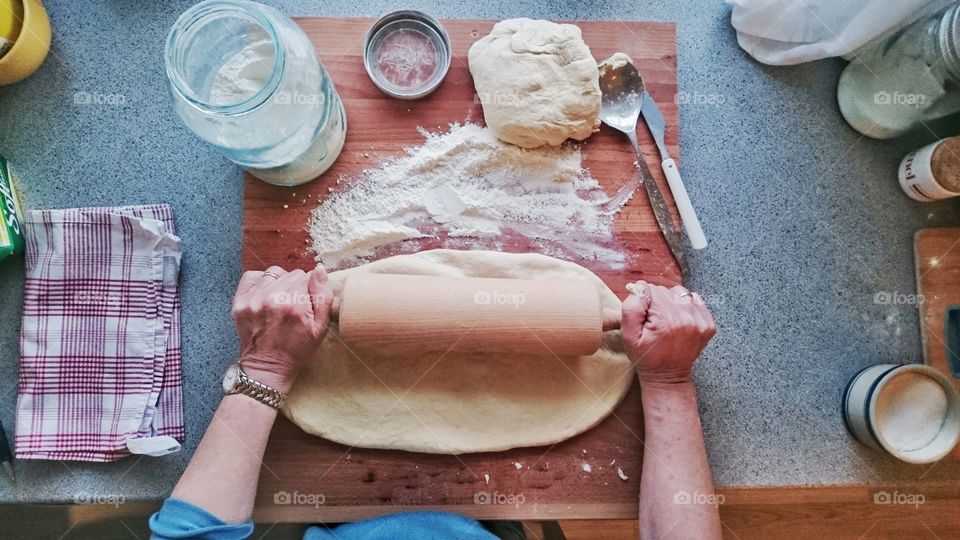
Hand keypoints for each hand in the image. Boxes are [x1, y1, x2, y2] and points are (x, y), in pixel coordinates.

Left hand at [231, 266, 332, 392]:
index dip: (310, 289)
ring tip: (280, 300)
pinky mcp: (240, 302)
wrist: (266, 368)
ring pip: (274, 273)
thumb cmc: (296, 350)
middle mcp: (272, 298)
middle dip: (296, 286)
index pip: (307, 277)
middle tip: (294, 305)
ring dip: (279, 283)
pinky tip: (265, 294)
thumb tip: (319, 270)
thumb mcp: (320, 328)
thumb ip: (323, 296)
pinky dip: (260, 281)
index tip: (307, 303)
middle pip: (291, 274)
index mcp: (295, 304)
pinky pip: (252, 276)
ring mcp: (253, 299)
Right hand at [620, 281, 715, 384]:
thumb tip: (641, 287)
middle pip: (666, 290)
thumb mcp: (628, 336)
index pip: (650, 289)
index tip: (644, 318)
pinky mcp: (708, 324)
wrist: (668, 377)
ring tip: (667, 319)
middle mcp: (686, 318)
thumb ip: (631, 308)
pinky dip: (685, 306)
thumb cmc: (646, 357)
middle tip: (654, 322)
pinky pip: (695, 300)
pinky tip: (679, 321)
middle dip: (657, 301)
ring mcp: (700, 321)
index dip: (643, 301)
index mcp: (666, 320)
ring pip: (680, 293)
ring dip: (671, 302)